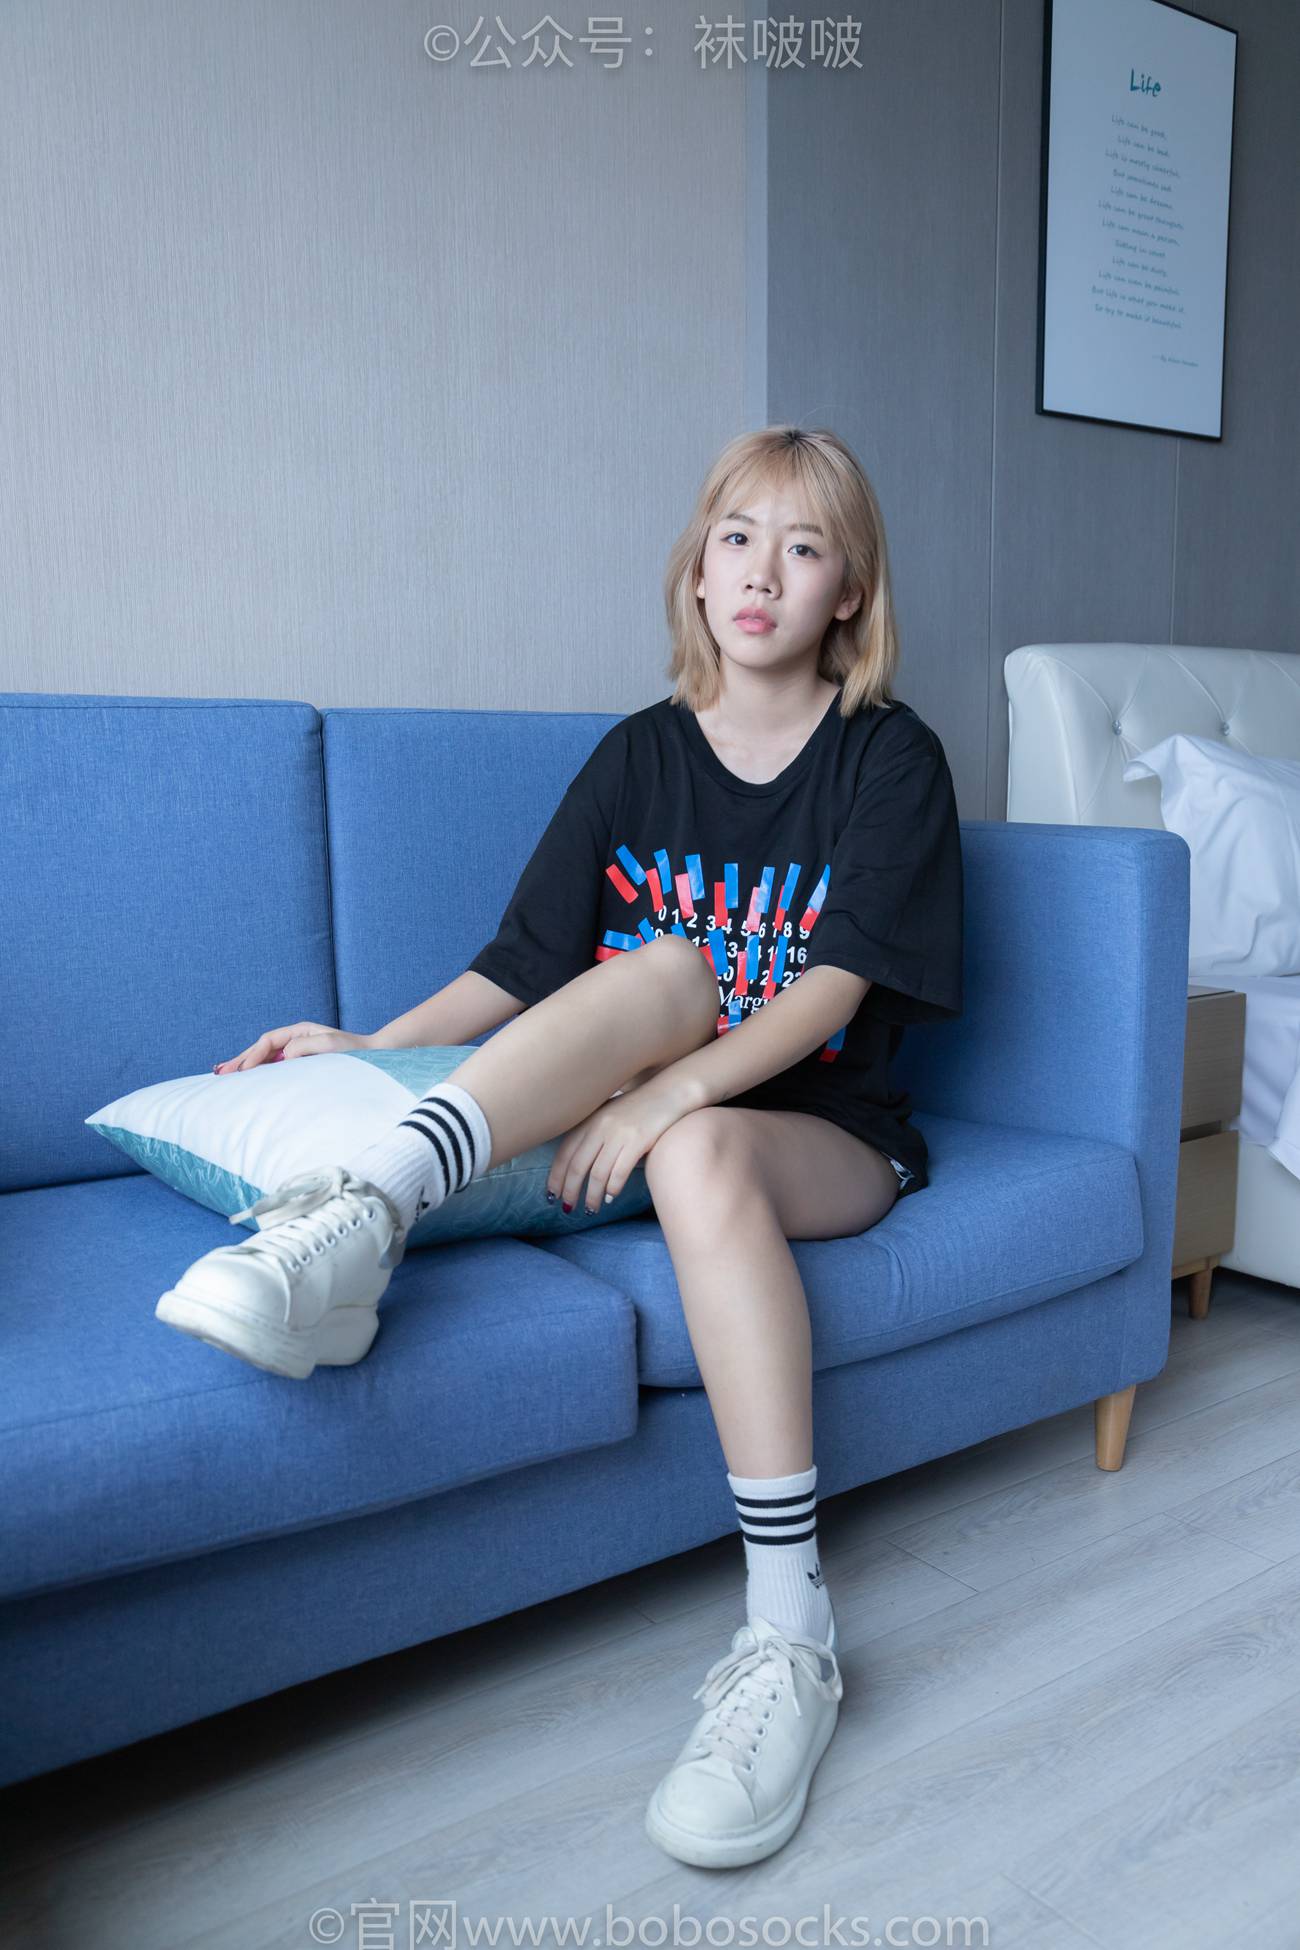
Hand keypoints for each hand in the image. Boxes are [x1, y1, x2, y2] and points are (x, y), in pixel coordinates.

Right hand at [213, 1022, 376, 1072]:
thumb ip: (304, 1047)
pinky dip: (259, 1074)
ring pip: (264, 1059)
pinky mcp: (301, 1067)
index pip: (268, 1041)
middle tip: (219, 1073)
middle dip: (240, 1060)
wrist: (374, 1057)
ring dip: (245, 1067)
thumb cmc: (355, 1052)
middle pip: (261, 1049)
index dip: (252, 1055)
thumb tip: (282, 1056)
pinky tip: (247, 1082)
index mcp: (300, 1031)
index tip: (241, 1071)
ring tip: (224, 1075)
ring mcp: (297, 1053)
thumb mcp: (330, 1045)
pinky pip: (275, 1069)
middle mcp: (296, 1040)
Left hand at [546, 1074, 693, 1214]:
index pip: (564, 1154)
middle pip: (577, 1166)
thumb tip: (575, 1167)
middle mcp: (600, 1127)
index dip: (555, 1177)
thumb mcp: (608, 1114)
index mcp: (589, 1121)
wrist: (669, 1092)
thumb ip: (591, 1133)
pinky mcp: (638, 1141)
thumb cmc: (638, 1108)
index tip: (550, 1195)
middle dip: (570, 1191)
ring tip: (590, 1209)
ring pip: (597, 1173)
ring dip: (591, 1196)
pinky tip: (611, 1197)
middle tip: (568, 1209)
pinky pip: (619, 1172)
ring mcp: (618, 1134)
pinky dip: (613, 1188)